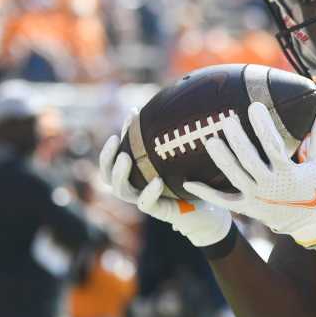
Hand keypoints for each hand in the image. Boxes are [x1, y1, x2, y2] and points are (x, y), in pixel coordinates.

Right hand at [98, 115, 232, 247]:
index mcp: (138, 173)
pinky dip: (149, 193)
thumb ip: (173, 140)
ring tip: (126, 158)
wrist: (208, 210)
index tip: (132, 113)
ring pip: (120, 191)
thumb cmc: (194, 181)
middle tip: (114, 140)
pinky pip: (146, 205)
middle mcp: (137, 187)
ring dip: (119, 174)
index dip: (123, 133)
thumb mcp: (182, 158)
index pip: (118, 154)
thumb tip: (177, 104)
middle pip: (107, 175)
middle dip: (106, 157)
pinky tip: (157, 181)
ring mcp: (146, 199)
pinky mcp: (159, 212)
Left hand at [184, 103, 315, 251]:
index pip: (273, 146)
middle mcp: (270, 187)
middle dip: (237, 140)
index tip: (254, 105)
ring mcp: (257, 198)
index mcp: (289, 173)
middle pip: (249, 160)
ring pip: (235, 177)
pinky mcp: (247, 208)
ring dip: (222, 160)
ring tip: (210, 141)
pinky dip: (205, 194)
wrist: (313, 222)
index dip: (263, 126)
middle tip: (226, 120)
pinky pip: (223, 201)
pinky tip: (188, 182)